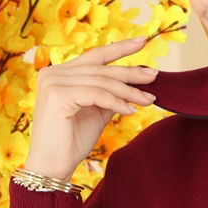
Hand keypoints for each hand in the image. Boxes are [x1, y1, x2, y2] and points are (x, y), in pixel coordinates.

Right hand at [25, 37, 158, 181]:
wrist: (53, 166)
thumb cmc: (72, 142)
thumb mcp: (95, 112)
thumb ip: (108, 95)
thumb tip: (132, 84)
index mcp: (59, 74)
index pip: (94, 56)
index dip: (119, 48)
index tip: (143, 41)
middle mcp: (53, 73)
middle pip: (101, 68)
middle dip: (131, 72)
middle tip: (155, 76)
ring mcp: (53, 82)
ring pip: (101, 81)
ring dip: (128, 91)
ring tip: (148, 100)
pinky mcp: (57, 95)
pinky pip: (96, 94)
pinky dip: (116, 102)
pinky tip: (131, 111)